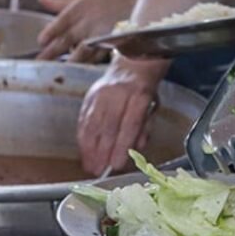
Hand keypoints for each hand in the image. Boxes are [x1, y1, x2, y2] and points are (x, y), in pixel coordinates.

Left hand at [36, 0, 142, 62]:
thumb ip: (61, 2)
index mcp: (77, 10)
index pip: (56, 27)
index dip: (46, 37)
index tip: (41, 44)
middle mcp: (86, 23)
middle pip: (64, 43)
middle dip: (50, 55)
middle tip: (40, 64)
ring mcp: (99, 37)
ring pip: (80, 54)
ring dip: (70, 63)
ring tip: (60, 72)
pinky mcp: (111, 47)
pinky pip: (96, 58)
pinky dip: (88, 64)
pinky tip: (82, 69)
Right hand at [77, 55, 169, 175]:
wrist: (131, 64)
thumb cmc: (143, 91)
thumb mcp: (152, 108)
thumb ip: (143, 129)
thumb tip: (133, 150)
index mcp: (139, 96)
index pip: (129, 124)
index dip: (121, 146)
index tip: (116, 164)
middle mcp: (118, 94)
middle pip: (108, 126)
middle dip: (102, 151)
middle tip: (99, 171)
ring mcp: (101, 94)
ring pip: (92, 123)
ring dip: (89, 148)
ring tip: (89, 165)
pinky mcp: (89, 96)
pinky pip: (83, 119)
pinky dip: (82, 138)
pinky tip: (83, 151)